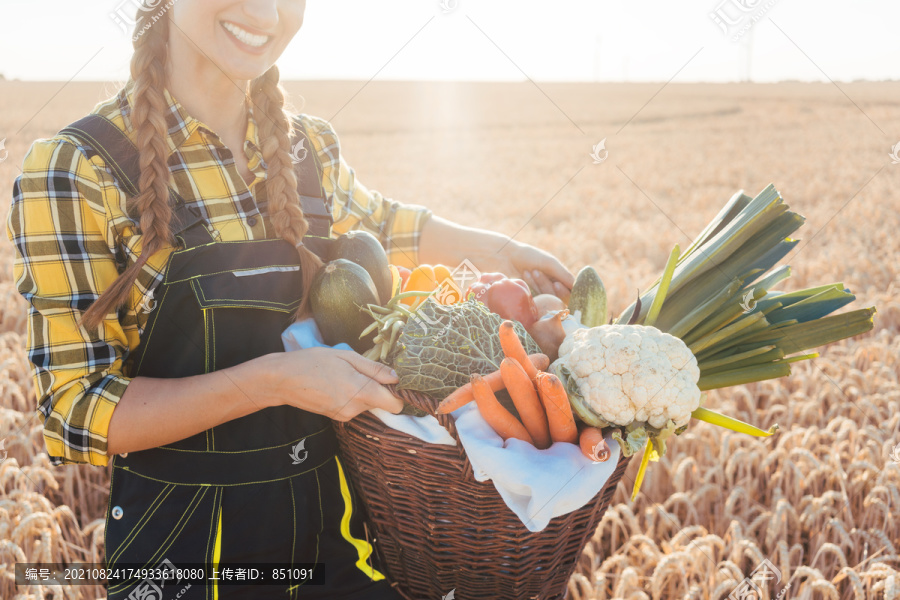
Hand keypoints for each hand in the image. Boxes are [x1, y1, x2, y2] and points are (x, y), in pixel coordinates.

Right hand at [244, 347, 403, 420]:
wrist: (283, 380)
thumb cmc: (313, 362)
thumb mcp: (347, 357)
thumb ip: (374, 369)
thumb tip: (396, 377)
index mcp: (361, 392)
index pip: (395, 405)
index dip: (398, 393)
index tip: (393, 380)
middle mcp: (355, 408)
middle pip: (382, 404)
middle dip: (379, 389)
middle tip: (364, 371)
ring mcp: (345, 415)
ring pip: (368, 405)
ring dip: (364, 392)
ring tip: (345, 376)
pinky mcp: (337, 417)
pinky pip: (355, 407)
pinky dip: (353, 397)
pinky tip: (338, 384)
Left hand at [493, 240, 574, 303]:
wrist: (505, 256)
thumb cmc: (528, 256)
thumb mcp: (549, 263)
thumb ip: (564, 275)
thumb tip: (577, 289)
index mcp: (558, 276)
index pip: (569, 292)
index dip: (564, 291)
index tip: (555, 284)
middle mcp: (550, 286)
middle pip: (557, 297)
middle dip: (547, 286)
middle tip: (538, 273)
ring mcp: (538, 293)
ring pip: (545, 298)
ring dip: (538, 285)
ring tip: (529, 270)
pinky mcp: (527, 298)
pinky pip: (534, 300)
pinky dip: (530, 288)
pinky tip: (524, 274)